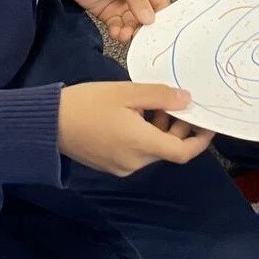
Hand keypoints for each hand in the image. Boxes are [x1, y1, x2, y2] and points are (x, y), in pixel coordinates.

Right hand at [58, 82, 213, 175]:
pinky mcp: (111, 164)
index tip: (209, 122)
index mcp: (142, 144)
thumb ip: (159, 96)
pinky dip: (145, 135)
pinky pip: (138, 152)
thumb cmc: (89, 103)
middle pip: (169, 149)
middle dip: (179, 128)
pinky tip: (136, 114)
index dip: (200, 139)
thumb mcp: (126, 92)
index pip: (183, 152)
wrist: (49, 122)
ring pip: (153, 150)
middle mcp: (135, 162)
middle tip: (177, 102)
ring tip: (153, 104)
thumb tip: (187, 99)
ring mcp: (122, 166)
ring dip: (161, 129)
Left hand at [63, 0, 169, 41]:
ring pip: (133, 26)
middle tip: (140, 38)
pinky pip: (118, 27)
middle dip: (144, 29)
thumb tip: (150, 18)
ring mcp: (123, 6)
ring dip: (130, 33)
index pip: (161, 4)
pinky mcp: (109, 14)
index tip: (159, 31)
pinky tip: (115, 33)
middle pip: (147, 19)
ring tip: (124, 35)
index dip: (162, 18)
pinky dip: (118, 32)